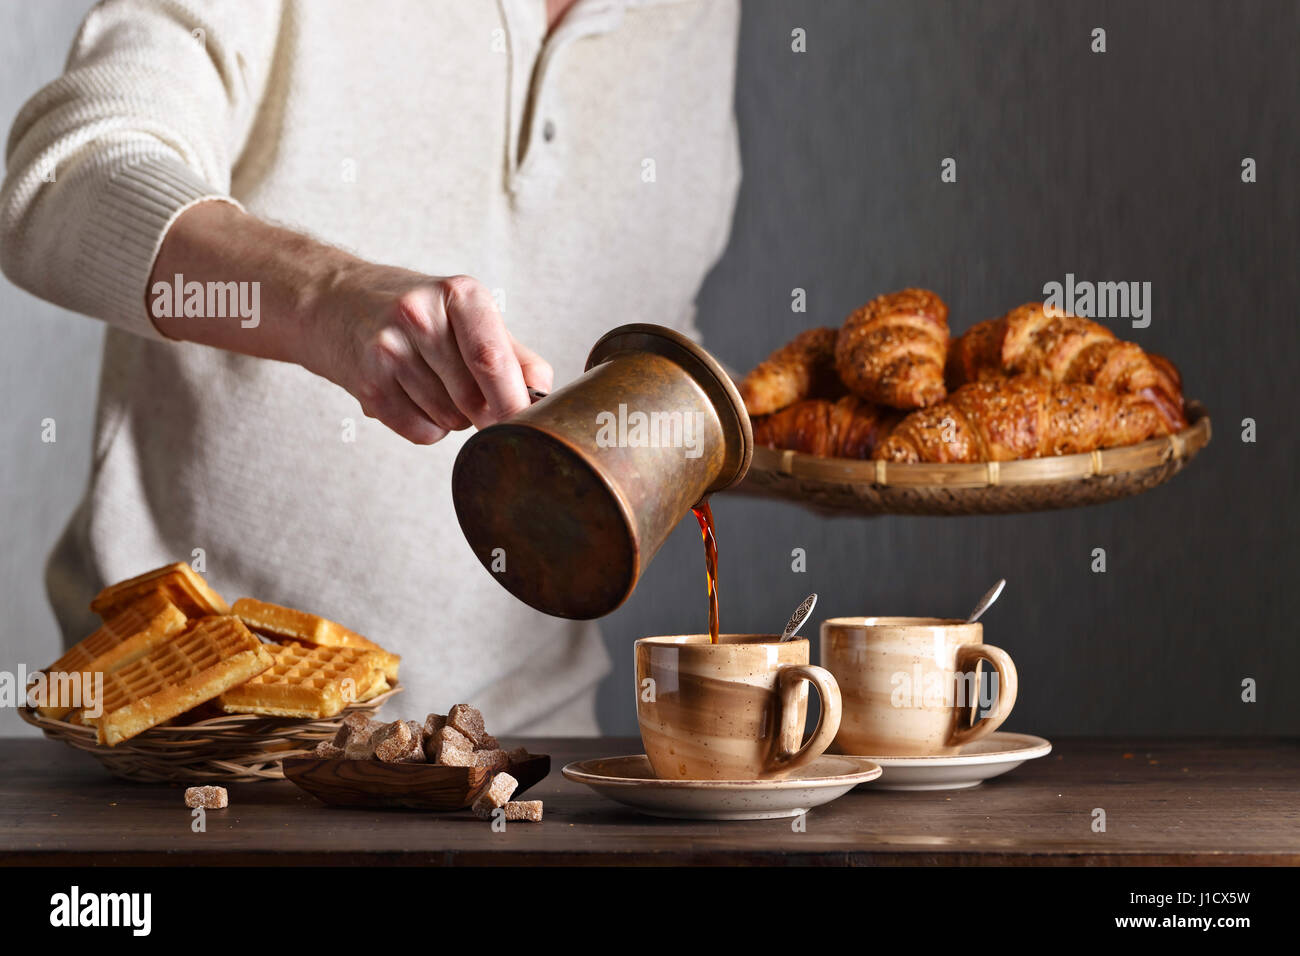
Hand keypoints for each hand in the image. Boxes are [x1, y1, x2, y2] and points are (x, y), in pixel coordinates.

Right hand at [304, 263, 552, 443]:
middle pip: (475, 398)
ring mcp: (389, 349)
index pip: (492, 359)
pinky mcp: (367, 382)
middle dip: (483, 411)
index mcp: (459, 294)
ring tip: (432, 383)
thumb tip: (546, 396)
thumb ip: (514, 355)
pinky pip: (421, 432)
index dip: (513, 402)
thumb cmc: (412, 312)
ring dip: (453, 418)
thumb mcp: (465, 314)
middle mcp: (420, 316)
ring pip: (450, 419)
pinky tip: (411, 396)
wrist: (331, 303)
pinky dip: (426, 427)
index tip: (526, 424)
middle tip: (468, 390)